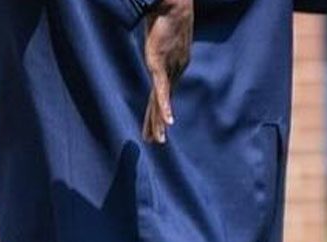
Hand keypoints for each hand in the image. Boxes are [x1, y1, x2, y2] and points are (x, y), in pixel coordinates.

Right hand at [142, 0, 193, 143]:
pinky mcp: (159, 63)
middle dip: (158, 123)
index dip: (159, 112)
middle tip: (157, 142)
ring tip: (159, 140)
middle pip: (162, 103)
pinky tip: (168, 122)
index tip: (159, 126)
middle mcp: (172, 72)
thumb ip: (159, 41)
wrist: (173, 5)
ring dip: (160, 122)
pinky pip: (161, 89)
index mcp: (172, 68)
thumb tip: (154, 37)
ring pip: (162, 101)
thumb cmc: (166, 16)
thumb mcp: (162, 34)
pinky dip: (164, 106)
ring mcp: (166, 69)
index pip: (162, 95)